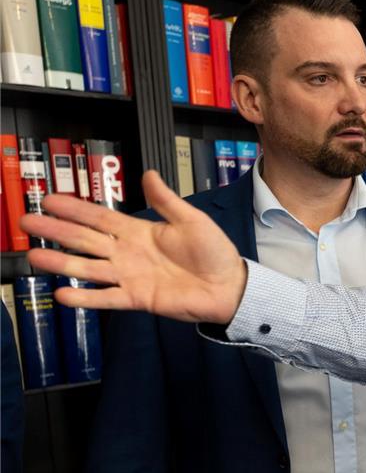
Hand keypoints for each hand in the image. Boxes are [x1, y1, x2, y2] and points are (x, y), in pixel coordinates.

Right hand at [20, 170, 246, 323]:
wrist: (229, 286)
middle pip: (85, 240)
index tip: (49, 200)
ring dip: (61, 263)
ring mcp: (130, 276)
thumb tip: (149, 173)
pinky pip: (106, 297)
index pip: (100, 217)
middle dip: (57, 230)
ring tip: (35, 257)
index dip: (75, 208)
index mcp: (139, 231)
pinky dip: (86, 297)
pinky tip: (63, 294)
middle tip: (28, 222)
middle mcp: (128, 253)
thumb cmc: (214, 252)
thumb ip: (167, 201)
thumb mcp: (192, 220)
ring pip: (89, 268)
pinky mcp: (137, 298)